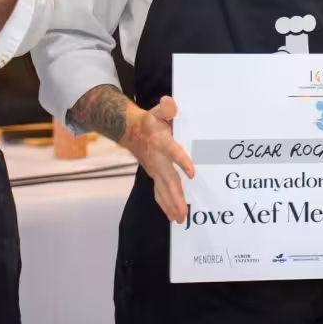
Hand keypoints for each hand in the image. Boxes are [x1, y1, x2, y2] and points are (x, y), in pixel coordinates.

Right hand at [126, 96, 194, 222]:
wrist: (130, 131)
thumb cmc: (149, 122)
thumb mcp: (157, 112)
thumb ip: (165, 109)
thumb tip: (169, 103)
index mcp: (161, 143)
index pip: (172, 153)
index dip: (181, 162)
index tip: (192, 172)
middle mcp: (157, 160)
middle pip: (168, 180)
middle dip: (176, 197)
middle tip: (184, 212)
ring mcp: (155, 170)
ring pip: (163, 190)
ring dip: (171, 205)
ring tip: (180, 219)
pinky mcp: (155, 175)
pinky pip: (160, 193)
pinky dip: (165, 205)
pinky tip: (173, 216)